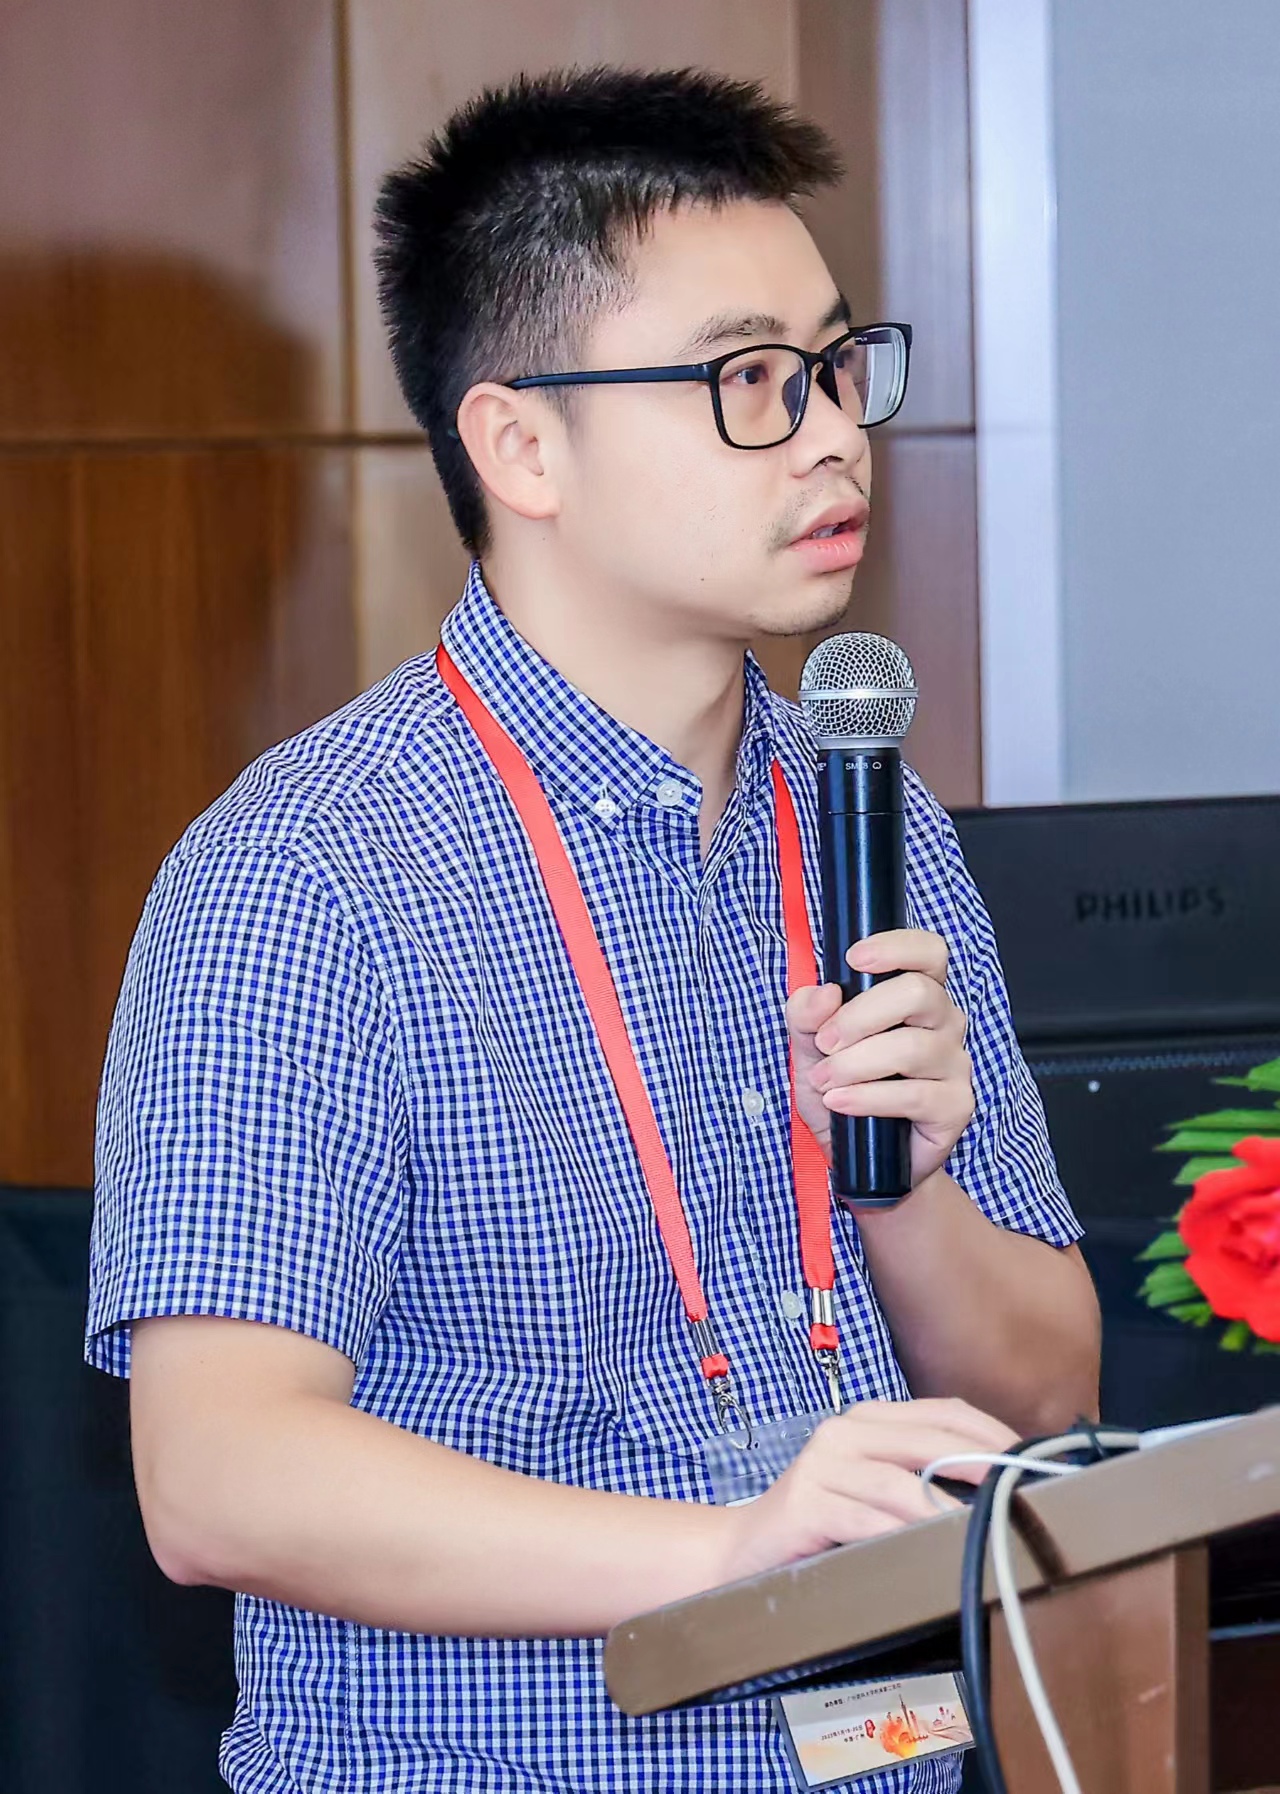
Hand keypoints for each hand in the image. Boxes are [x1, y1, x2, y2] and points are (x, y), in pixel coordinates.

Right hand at [717, 1398, 1016, 1583]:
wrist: (744, 1549)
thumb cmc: (822, 1523)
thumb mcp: (874, 1491)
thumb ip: (920, 1478)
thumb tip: (999, 1487)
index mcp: (867, 1419)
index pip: (942, 1411)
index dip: (991, 1431)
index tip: (1033, 1458)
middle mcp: (844, 1431)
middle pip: (927, 1439)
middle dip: (982, 1461)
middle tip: (1023, 1487)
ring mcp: (821, 1465)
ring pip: (899, 1480)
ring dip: (947, 1504)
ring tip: (985, 1524)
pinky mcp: (805, 1503)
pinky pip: (865, 1518)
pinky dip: (901, 1532)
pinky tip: (928, 1545)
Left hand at [785, 929, 973, 1188]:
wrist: (853, 1153)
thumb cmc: (839, 1087)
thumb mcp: (808, 1045)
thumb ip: (806, 1013)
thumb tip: (824, 993)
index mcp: (916, 993)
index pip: (928, 951)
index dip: (895, 946)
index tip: (854, 960)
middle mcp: (944, 1021)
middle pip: (918, 992)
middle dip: (860, 1015)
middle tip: (825, 1042)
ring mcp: (955, 1063)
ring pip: (911, 1047)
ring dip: (855, 1064)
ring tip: (824, 1081)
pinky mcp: (956, 1106)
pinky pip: (914, 1095)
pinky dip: (868, 1097)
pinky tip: (840, 1102)